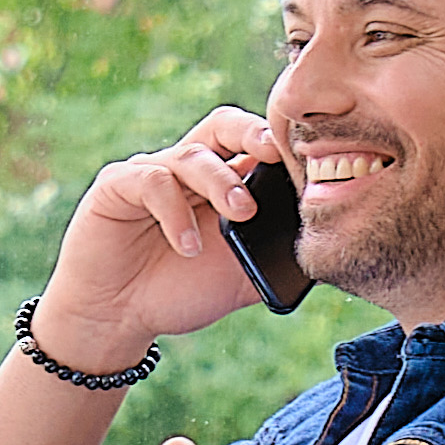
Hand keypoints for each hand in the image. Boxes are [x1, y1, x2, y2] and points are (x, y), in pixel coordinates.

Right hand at [30, 107, 287, 369]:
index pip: (253, 142)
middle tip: (278, 156)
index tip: (311, 164)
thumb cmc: (178, 292)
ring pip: (193, 154)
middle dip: (253, 133)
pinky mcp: (116, 185)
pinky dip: (176, 212)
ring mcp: (150, 172)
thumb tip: (329, 242)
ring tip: (242, 215)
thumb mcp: (242, 274)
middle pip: (223, 125)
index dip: (281, 145)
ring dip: (222, 183)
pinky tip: (188, 247)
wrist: (118, 319)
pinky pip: (151, 182)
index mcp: (220, 180)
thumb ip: (278, 255)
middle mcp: (186, 168)